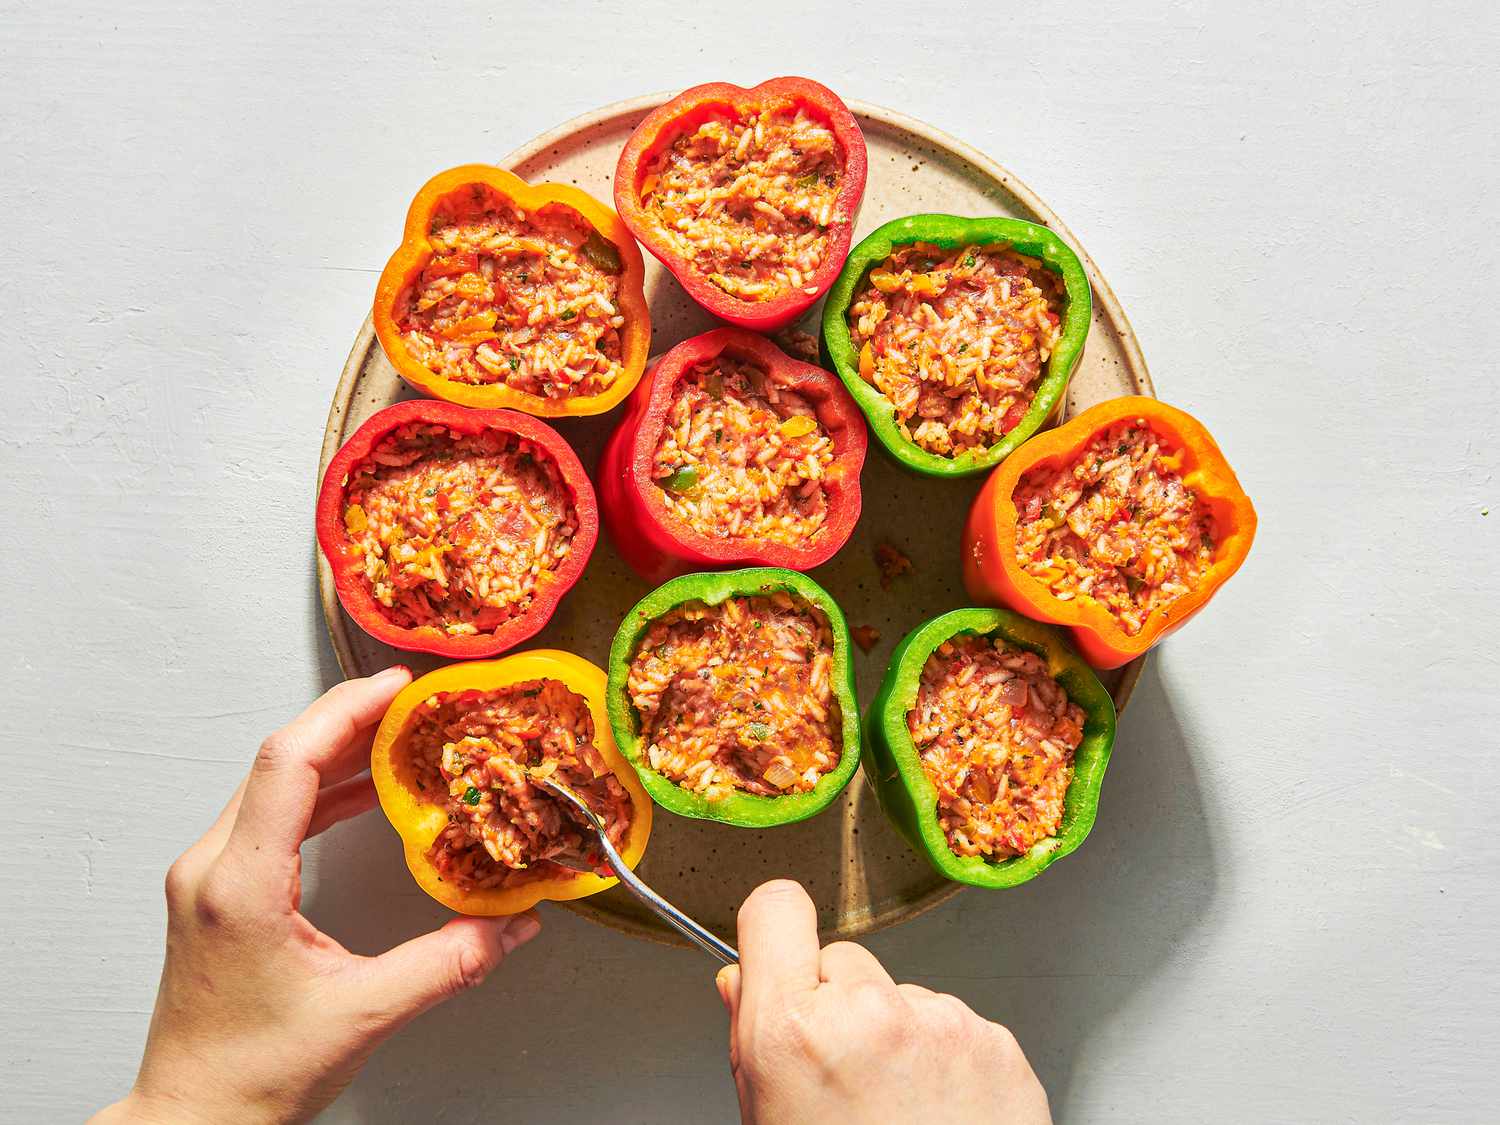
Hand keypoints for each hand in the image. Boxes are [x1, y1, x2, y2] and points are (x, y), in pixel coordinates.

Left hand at [92, 667, 540, 1124]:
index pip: (287, 762)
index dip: (345, 712)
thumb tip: (512, 926)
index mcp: (239, 884)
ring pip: (272, 781)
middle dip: (348, 718)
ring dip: (335, 751)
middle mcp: (212, 868)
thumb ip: (448, 963)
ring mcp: (208, 877)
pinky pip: (270, 814)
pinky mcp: (218, 890)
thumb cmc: (251, 1074)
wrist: (193, 1119)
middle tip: (413, 701)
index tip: (397, 687)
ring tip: (397, 735)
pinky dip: (319, 790)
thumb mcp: (364, 1014)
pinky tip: (361, 791)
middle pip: (278, 758)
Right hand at [717, 880, 1049, 1124]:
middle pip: (841, 959)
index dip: (774, 932)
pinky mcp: (993, 1041)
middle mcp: (868, 1014)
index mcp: (794, 1032)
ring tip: (898, 1107)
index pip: (774, 908)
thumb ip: (752, 1040)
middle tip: (844, 1074)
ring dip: (896, 1032)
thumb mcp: (770, 1120)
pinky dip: (946, 1057)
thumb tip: (739, 982)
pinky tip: (938, 1111)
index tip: (778, 951)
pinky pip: (954, 1022)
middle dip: (838, 1003)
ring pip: (901, 992)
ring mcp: (939, 1023)